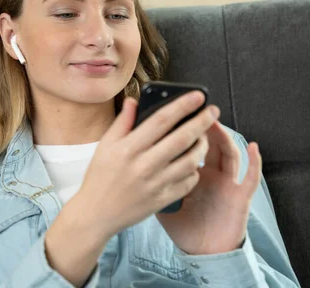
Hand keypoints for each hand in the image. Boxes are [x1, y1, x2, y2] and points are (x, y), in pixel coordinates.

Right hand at [55, 91, 219, 238]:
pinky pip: (187, 183)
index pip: (161, 120)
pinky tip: (193, 163)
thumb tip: (134, 100)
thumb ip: (122, 122)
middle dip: (202, 122)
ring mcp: (155, 184)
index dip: (182, 106)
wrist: (96, 214)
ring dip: (202, 146)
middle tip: (214, 110)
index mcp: (129, 148)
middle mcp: (144, 165)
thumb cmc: (100, 176)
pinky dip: (195, 171)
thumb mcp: (105, 145)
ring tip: (204, 137)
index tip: (198, 96)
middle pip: (182, 138)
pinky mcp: (162, 200)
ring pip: (190, 161)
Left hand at [156, 120, 262, 254]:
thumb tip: (136, 156)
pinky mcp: (241, 196)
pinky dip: (255, 162)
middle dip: (204, 126)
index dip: (184, 129)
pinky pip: (251, 177)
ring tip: (215, 122)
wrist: (203, 252)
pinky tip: (252, 147)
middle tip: (194, 107)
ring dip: (224, 137)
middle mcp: (214, 173)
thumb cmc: (184, 225)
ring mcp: (229, 183)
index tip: (173, 112)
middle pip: (211, 144)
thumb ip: (154, 178)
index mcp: (194, 172)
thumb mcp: (164, 200)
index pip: (190, 145)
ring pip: (230, 154)